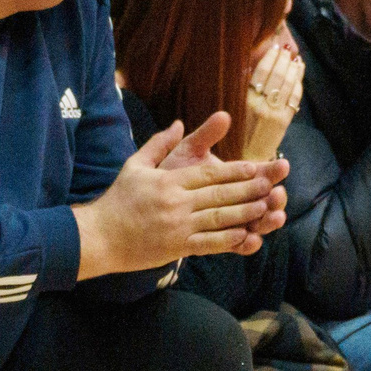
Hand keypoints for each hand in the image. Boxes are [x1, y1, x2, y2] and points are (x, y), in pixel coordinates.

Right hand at [76, 114, 286, 276]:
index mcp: (168, 181)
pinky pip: (208, 244)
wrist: (99, 236)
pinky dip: (229, 240)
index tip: (255, 167)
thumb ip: (159, 144)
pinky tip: (247, 236)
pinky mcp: (176, 247)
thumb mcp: (135, 165)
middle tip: (271, 185)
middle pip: (219, 194)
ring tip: (266, 208)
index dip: (234, 171)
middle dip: (248, 189)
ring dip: (245, 213)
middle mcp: (176, 203)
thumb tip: (179, 123)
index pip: (208, 174)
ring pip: (219, 218)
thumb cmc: (118, 200)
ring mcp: (177, 227)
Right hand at [240, 39, 303, 162]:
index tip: (275, 47)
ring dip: (294, 70)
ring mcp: (275, 114)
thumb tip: (252, 68)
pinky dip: (298, 86)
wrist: (246, 161)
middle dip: (284, 60)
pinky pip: (294, 100)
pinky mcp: (284, 122)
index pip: (261, 72)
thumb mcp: (232, 110)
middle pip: (277, 76)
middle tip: (288, 50)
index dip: (270, 58)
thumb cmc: (234, 135)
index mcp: (246, 100)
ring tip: (297, 59)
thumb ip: (242, 91)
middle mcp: (261, 106)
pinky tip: (299, 77)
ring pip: (288, 86)